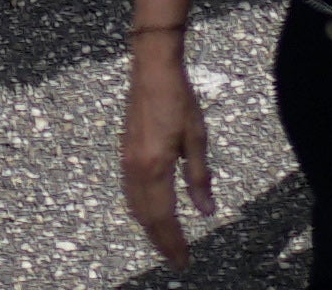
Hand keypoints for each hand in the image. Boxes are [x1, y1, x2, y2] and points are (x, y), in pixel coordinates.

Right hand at [121, 37, 221, 262]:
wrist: (152, 70)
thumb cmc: (178, 100)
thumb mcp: (196, 138)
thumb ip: (199, 177)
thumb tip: (205, 211)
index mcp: (155, 167)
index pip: (164, 216)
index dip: (173, 241)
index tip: (183, 260)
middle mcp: (136, 168)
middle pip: (146, 217)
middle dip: (161, 240)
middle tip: (177, 258)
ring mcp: (127, 161)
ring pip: (135, 207)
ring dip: (150, 227)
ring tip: (166, 241)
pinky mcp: (125, 153)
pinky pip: (130, 192)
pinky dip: (141, 210)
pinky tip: (152, 213)